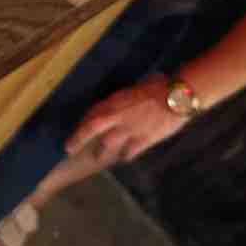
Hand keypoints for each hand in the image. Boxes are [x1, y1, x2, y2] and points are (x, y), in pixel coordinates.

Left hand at [65, 75, 188, 163]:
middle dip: (78, 140)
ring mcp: (129, 130)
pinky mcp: (143, 140)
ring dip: (101, 152)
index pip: (92, 113)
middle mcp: (117, 116)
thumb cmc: (158, 86)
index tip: (77, 128)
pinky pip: (129, 152)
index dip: (83, 121)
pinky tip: (123, 159)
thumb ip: (125, 99)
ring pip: (108, 145)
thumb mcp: (135, 88)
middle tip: (69, 149)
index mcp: (115, 101)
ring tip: (96, 158)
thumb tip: (121, 103)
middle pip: (91, 130)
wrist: (176, 97)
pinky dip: (125, 156)